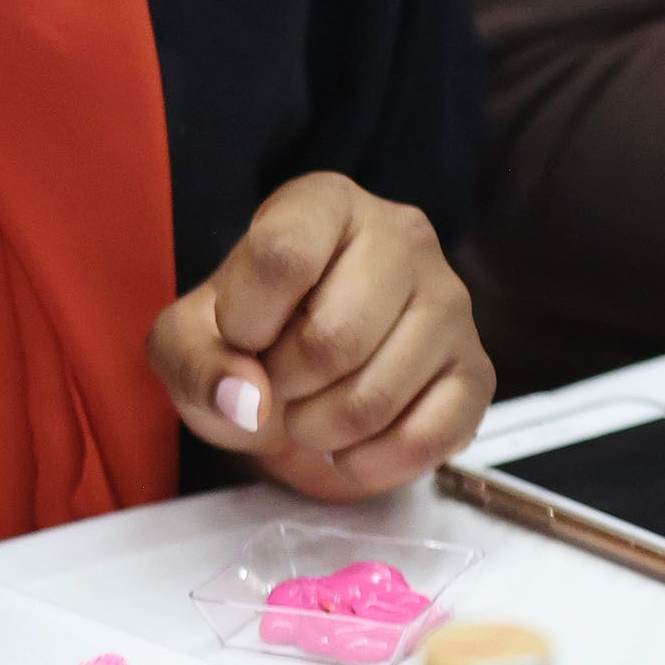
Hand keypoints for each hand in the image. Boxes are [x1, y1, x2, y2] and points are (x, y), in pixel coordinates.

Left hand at [145, 173, 493, 501]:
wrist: (298, 378)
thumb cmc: (247, 339)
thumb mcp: (188, 340)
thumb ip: (196, 362)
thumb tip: (247, 400)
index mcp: (325, 203)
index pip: (282, 256)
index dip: (245, 322)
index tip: (240, 335)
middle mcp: (402, 236)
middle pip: (332, 339)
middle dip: (285, 383)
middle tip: (278, 379)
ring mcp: (450, 302)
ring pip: (375, 398)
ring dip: (319, 428)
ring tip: (309, 406)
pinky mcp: (477, 370)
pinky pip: (423, 439)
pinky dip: (368, 462)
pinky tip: (348, 442)